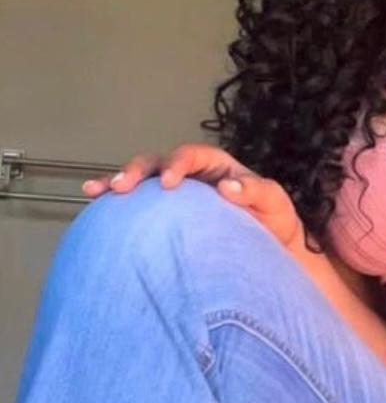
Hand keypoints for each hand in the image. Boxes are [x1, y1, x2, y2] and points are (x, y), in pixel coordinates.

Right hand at [81, 142, 303, 249]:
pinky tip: (95, 208)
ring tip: (96, 191)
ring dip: (118, 183)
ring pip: (142, 181)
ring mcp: (176, 194)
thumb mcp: (274, 202)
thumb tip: (227, 187)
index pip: (191, 155)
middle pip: (158, 163)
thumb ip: (256, 191)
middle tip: (122, 186)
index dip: (177, 164)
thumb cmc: (273, 221)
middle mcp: (192, 175)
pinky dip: (116, 205)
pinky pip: (139, 205)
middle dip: (138, 171)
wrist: (270, 247)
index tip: (168, 183)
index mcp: (216, 165)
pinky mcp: (165, 214)